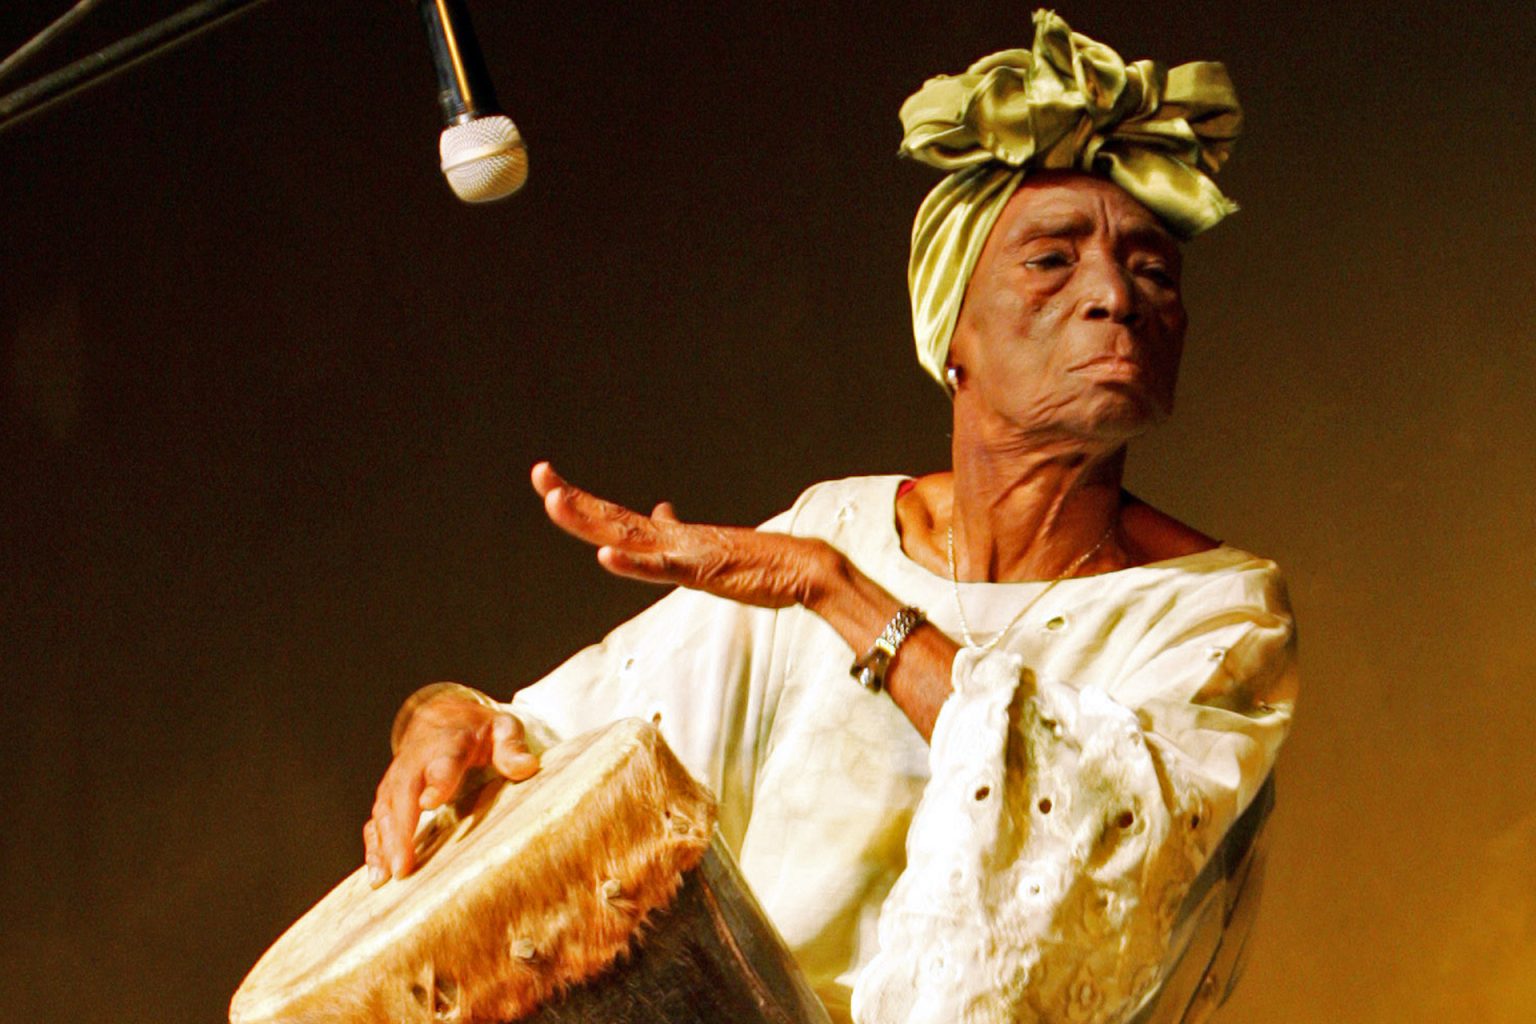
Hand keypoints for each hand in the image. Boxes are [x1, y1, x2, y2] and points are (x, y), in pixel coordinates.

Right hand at [363, 691, 539, 883]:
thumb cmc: (478, 730)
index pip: (443, 761)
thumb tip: (528, 766)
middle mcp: (417, 761)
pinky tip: (377, 875)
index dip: (437, 781)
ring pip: (385, 810)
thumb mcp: (502, 729)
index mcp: (449, 743)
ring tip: (385, 878)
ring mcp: (399, 778)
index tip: (431, 802)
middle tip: (403, 865)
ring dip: (383, 843)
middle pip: (404, 793)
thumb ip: (512, 748)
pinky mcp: (390, 794)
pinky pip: (377, 820)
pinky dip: (374, 846)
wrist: (443, 717)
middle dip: (401, 829)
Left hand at [531, 461, 844, 610]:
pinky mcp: (701, 571)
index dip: (579, 501)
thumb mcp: (705, 549)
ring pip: (626, 536)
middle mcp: (669, 537)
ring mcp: (683, 552)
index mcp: (667, 536)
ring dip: (589, 520)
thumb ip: (677, 532)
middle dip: (571, 498)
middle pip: (609, 517)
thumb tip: (659, 509)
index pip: (612, 516)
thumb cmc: (757, 562)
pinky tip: (604, 557)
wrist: (801, 566)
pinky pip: (660, 569)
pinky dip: (631, 563)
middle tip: (539, 473)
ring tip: (555, 502)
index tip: (548, 483)